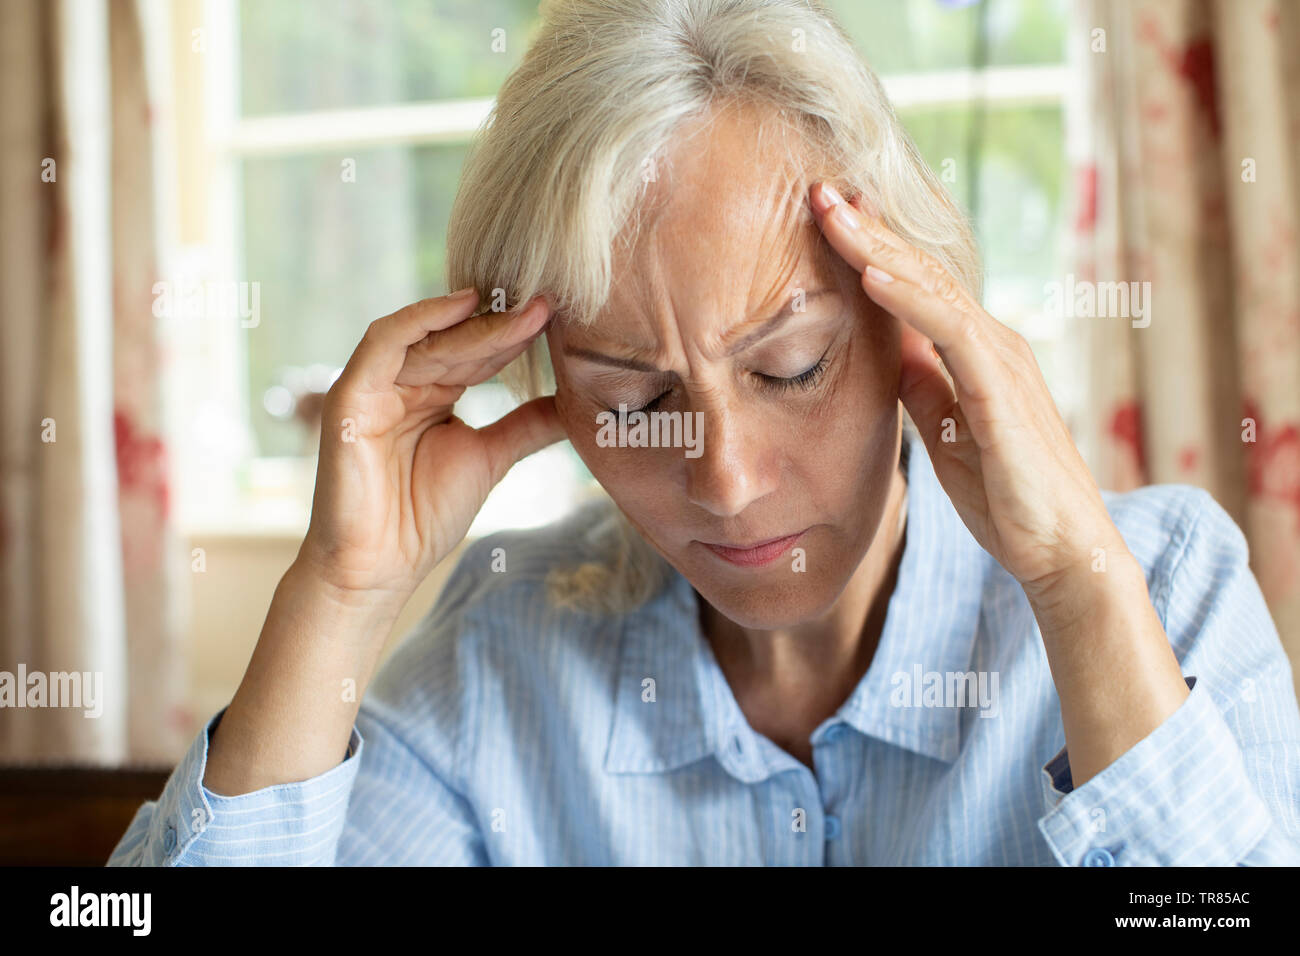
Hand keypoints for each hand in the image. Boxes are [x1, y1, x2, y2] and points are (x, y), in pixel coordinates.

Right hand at [298, 288, 564, 604]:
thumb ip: (525, 426)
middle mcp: (401, 383)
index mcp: (430, 394)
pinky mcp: (349, 394)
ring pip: (429, 339)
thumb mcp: (489, 458)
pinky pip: (384, 342)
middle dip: (504, 325)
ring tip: (525, 312)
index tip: (561, 321)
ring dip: (477, 325)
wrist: (379, 567)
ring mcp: (373, 386)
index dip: (516, 337)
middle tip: (550, 306)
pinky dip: (421, 318)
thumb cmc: (423, 517)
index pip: (476, 354)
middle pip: (457, 342)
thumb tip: (574, 403)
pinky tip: (463, 305)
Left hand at [808, 182, 1131, 617]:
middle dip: (869, 229)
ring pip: (933, 288)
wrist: (1060, 550)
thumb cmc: (1006, 496)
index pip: (915, 287)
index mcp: (974, 354)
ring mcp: (1001, 361)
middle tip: (819, 189)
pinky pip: (950, 332)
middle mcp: (991, 344)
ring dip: (880, 248)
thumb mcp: (945, 433)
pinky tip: (871, 275)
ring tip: (834, 214)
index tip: (828, 219)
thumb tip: (891, 353)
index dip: (872, 250)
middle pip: (921, 272)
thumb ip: (923, 388)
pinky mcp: (1002, 390)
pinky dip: (910, 299)